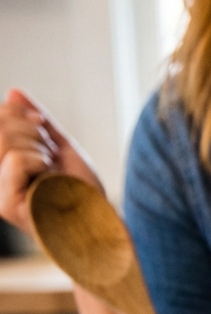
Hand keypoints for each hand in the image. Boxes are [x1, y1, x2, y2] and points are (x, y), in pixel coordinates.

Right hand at [0, 88, 102, 234]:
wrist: (99, 222)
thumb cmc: (82, 191)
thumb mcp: (59, 147)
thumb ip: (34, 121)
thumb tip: (13, 92)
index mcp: (2, 165)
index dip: (19, 113)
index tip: (43, 128)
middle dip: (33, 133)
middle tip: (51, 158)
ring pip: (6, 140)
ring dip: (40, 151)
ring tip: (51, 173)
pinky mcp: (6, 204)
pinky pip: (15, 159)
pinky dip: (40, 163)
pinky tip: (50, 181)